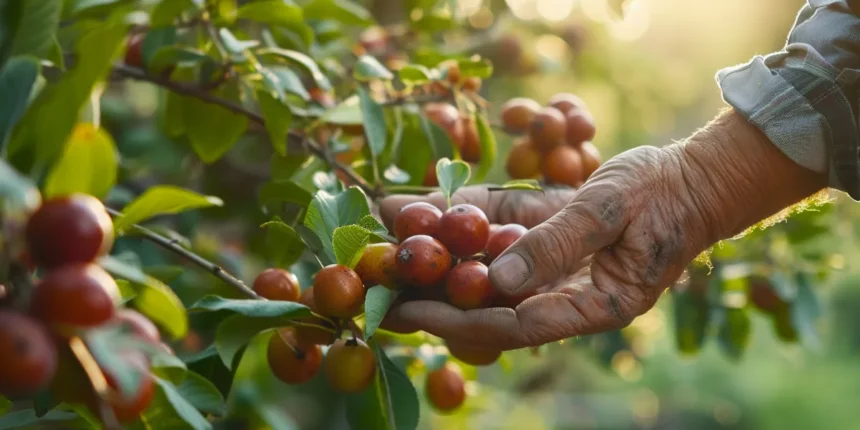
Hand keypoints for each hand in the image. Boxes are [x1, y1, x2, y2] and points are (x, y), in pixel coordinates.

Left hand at [380, 111, 826, 349]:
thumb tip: (496, 280)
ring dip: (440, 252)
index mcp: (591, 305)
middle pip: (489, 302)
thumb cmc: (665, 195)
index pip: (511, 325)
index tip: (405, 307)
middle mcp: (565, 293)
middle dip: (433, 291)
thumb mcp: (609, 212)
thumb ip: (554, 245)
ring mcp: (555, 265)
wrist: (696, 176)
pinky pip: (499, 232)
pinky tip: (424, 206)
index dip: (455, 318)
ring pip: (486, 267)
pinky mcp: (548, 234)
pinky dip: (464, 220)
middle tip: (377, 284)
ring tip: (388, 239)